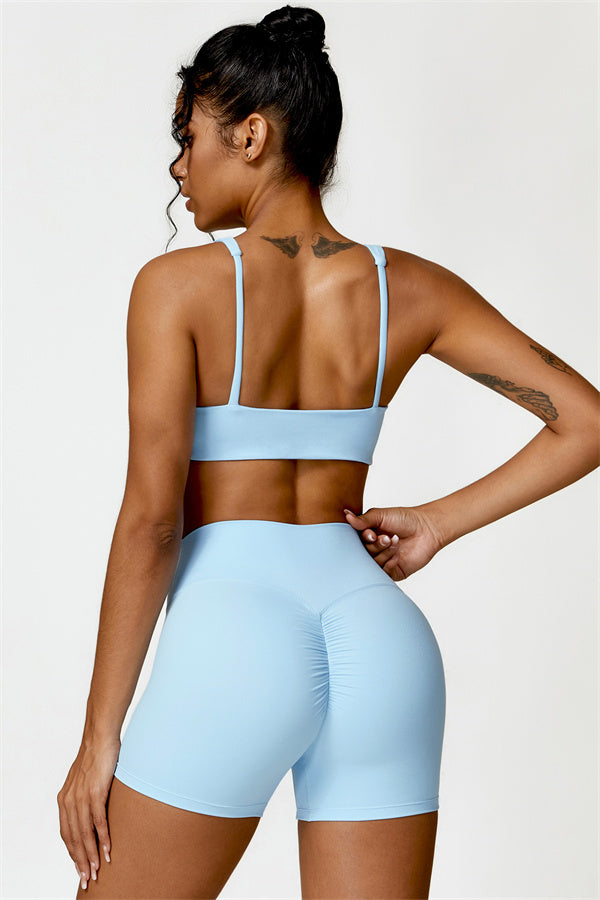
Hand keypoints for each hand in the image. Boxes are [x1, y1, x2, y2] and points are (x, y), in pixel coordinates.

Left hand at [57, 734, 119, 889]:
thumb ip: (84, 798)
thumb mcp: (84, 781)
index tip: (80, 868)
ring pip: (84, 833)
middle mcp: (69, 801)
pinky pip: (98, 820)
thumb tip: (92, 814)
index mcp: (64, 800)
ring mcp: (81, 797)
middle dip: (81, 861)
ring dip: (92, 854)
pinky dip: (103, 838)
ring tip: (97, 870)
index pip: (66, 834)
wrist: (100, 737)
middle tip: (88, 878)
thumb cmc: (96, 757)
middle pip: (73, 838)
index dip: (73, 853)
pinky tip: (108, 850)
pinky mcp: (95, 791)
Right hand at [343, 505, 444, 580]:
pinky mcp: (393, 572)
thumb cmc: (406, 519)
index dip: (363, 540)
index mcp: (368, 536)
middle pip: (363, 554)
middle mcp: (373, 550)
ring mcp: (382, 561)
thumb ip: (363, 519)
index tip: (372, 533)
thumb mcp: (381, 515)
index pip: (355, 543)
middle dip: (375, 546)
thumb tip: (346, 515)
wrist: (427, 529)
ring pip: (373, 564)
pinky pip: (383, 573)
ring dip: (384, 552)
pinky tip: (398, 553)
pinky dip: (390, 562)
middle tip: (386, 538)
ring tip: (396, 541)